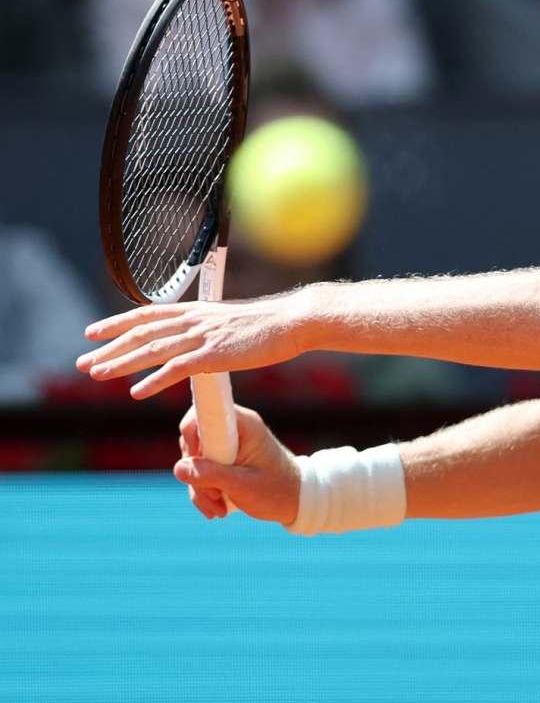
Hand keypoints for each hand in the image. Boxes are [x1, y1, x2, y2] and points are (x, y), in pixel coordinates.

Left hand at [77, 295, 306, 398]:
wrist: (294, 321)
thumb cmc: (270, 324)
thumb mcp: (232, 322)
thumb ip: (211, 330)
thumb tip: (202, 339)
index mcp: (197, 310)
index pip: (147, 314)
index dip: (117, 323)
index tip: (93, 333)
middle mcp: (194, 320)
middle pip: (142, 332)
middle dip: (109, 347)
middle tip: (82, 362)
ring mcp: (204, 336)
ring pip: (152, 349)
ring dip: (121, 363)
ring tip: (96, 374)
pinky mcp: (216, 355)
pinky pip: (178, 369)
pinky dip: (154, 380)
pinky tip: (136, 392)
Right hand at [174, 404, 301, 522]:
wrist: (296, 501)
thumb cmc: (277, 491)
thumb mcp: (243, 486)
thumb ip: (210, 476)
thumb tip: (179, 468)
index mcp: (244, 424)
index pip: (205, 410)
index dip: (192, 433)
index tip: (195, 459)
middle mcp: (233, 429)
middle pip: (193, 441)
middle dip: (196, 473)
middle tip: (214, 496)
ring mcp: (227, 444)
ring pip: (194, 460)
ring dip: (200, 489)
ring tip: (219, 510)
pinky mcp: (223, 458)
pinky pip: (200, 471)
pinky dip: (203, 491)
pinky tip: (217, 509)